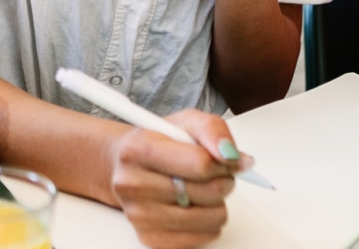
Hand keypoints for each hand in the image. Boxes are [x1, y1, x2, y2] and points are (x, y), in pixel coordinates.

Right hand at [110, 110, 242, 248]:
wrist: (124, 165)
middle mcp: (133, 184)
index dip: (223, 162)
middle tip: (214, 174)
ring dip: (217, 204)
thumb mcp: (185, 122)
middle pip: (209, 192)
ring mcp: (140, 215)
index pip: (200, 164)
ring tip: (202, 190)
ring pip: (212, 218)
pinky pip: (203, 237)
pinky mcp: (149, 237)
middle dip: (223, 181)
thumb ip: (212, 130)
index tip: (224, 159)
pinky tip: (195, 207)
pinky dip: (208, 224)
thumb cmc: (156, 143)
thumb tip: (234, 156)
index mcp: (138, 150)